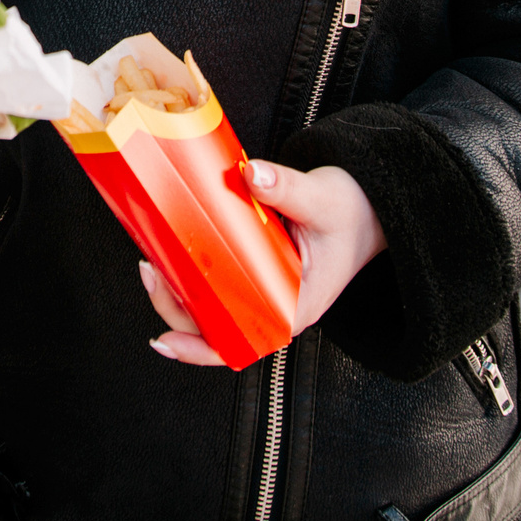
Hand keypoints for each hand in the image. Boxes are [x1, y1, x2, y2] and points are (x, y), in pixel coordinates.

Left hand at [139, 162, 382, 364]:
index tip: (167, 340)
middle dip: (177, 307)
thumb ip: (287, 188)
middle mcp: (276, 305)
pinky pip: (218, 282)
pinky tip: (167, 259)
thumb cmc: (353, 213)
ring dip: (178, 291)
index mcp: (295, 306)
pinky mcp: (256, 268)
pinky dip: (191, 274)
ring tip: (151, 265)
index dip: (201, 347)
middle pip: (217, 325)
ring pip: (213, 305)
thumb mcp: (324, 200)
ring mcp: (264, 289)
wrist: (370, 205)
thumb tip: (251, 174)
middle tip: (151, 272)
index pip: (243, 342)